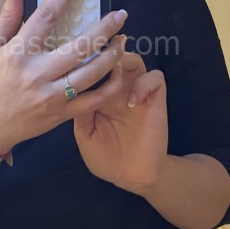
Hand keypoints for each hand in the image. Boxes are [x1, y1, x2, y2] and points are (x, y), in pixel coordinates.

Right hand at [0, 0, 129, 154]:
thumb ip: (7, 16)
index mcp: (18, 53)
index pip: (45, 16)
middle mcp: (37, 74)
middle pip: (79, 46)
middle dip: (105, 28)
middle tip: (120, 15)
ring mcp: (51, 96)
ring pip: (91, 73)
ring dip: (112, 55)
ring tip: (123, 40)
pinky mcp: (62, 114)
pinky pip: (94, 100)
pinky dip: (110, 86)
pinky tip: (118, 70)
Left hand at [73, 51, 168, 195]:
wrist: (131, 176)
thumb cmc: (106, 157)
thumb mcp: (85, 135)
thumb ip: (80, 112)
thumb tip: (73, 88)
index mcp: (98, 96)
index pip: (93, 66)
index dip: (86, 58)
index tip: (74, 55)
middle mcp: (117, 90)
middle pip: (113, 56)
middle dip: (105, 52)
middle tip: (96, 58)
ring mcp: (137, 94)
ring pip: (135, 61)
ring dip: (125, 60)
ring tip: (114, 74)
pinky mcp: (155, 102)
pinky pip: (156, 79)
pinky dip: (145, 82)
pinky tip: (132, 100)